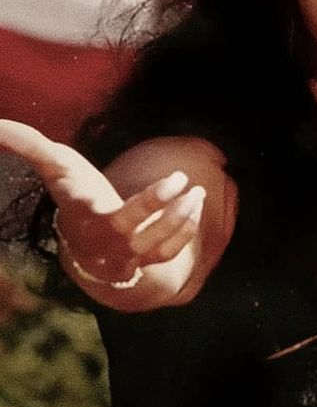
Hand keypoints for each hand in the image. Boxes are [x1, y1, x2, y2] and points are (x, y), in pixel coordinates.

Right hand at [0, 119, 204, 284]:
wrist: (86, 243)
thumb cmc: (74, 195)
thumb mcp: (55, 167)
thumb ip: (28, 145)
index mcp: (81, 212)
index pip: (84, 203)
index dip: (87, 192)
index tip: (107, 176)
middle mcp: (103, 237)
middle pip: (129, 226)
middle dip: (155, 203)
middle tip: (179, 177)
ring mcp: (125, 253)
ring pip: (155, 244)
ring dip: (181, 218)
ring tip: (198, 190)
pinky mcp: (143, 261)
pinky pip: (167, 253)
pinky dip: (185, 231)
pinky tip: (196, 205)